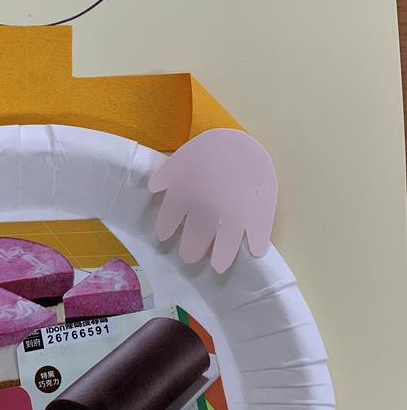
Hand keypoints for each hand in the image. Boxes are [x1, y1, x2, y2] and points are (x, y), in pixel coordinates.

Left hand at [147, 129, 276, 273]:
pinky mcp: (257, 215)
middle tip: (190, 257)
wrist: (240, 141)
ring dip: (221, 259)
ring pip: (225, 247)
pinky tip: (255, 252)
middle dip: (191, 252)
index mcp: (184, 199)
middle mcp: (206, 213)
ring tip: (218, 267)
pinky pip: (257, 236)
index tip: (165, 238)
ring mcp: (233, 216)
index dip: (166, 232)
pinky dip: (256, 246)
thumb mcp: (181, 159)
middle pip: (195, 242)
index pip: (168, 224)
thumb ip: (165, 176)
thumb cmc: (208, 149)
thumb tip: (152, 188)